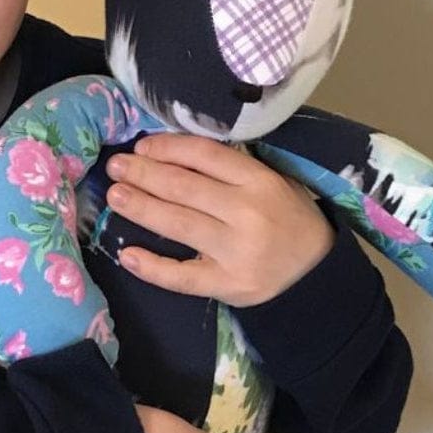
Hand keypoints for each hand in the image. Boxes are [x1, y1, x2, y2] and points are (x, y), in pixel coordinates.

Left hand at [105, 133, 333, 306]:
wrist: (317, 271)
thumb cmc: (286, 216)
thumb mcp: (270, 181)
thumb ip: (228, 169)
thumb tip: (168, 152)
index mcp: (259, 181)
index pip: (205, 155)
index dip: (168, 148)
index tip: (142, 146)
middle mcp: (247, 213)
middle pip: (184, 188)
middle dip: (144, 174)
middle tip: (116, 166)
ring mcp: (237, 251)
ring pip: (178, 224)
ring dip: (141, 208)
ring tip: (115, 196)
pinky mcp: (229, 286)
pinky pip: (183, 277)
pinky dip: (153, 267)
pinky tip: (127, 254)